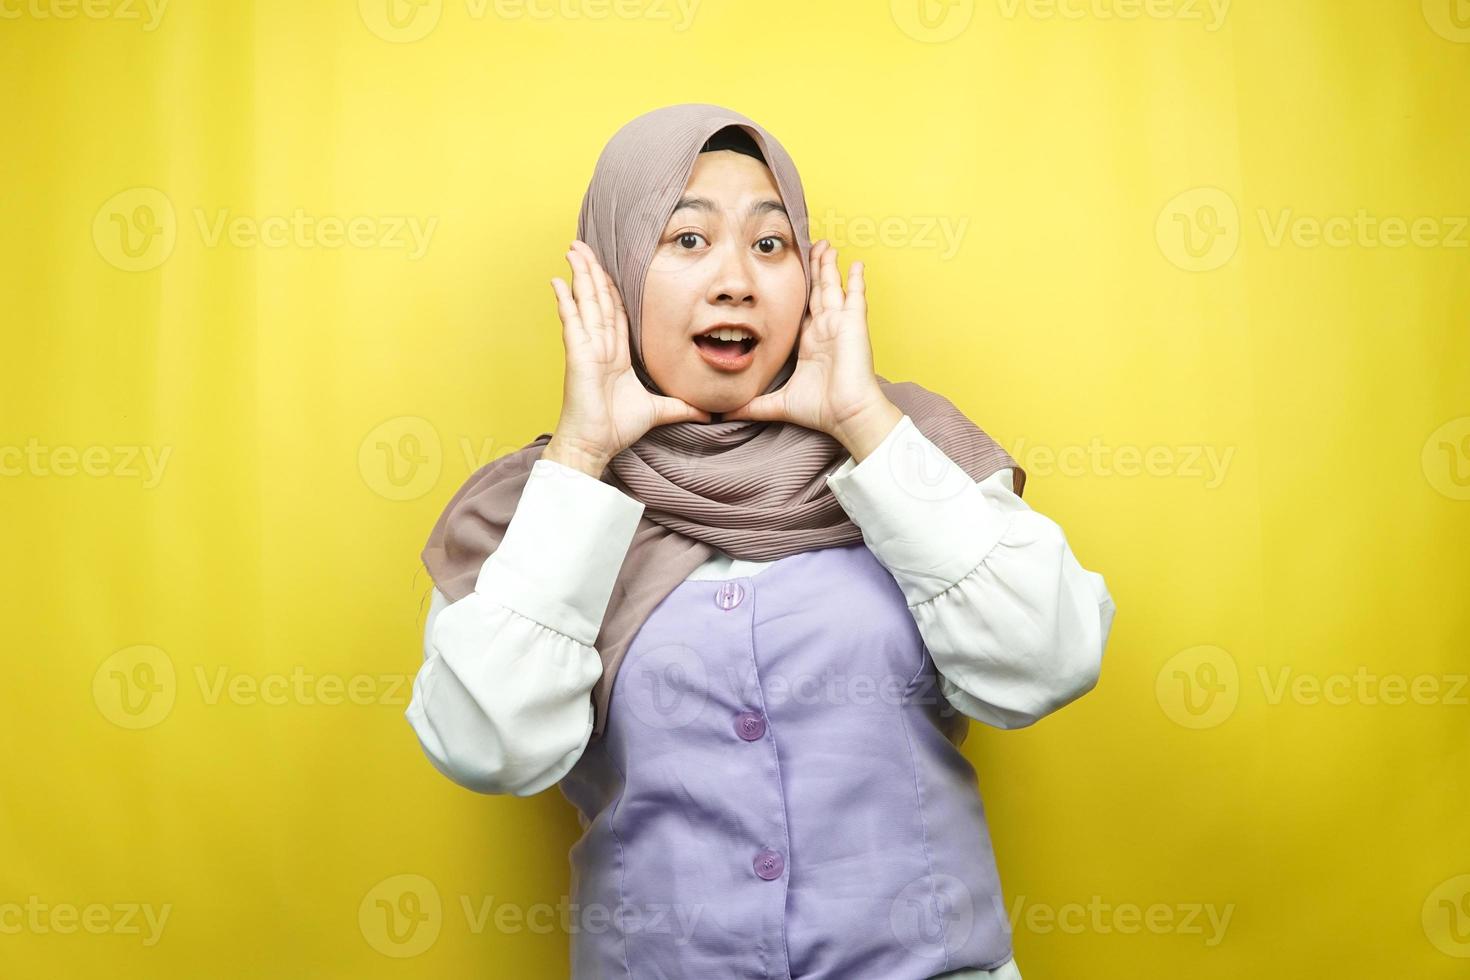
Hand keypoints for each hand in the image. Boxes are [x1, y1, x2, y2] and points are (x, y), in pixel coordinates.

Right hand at [545, 240, 711, 477]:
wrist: (596, 445)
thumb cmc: (617, 428)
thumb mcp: (658, 411)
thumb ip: (680, 406)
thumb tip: (707, 411)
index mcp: (615, 354)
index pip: (616, 312)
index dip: (612, 287)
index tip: (610, 266)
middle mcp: (600, 346)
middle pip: (598, 299)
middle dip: (593, 271)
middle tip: (585, 245)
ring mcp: (587, 348)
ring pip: (586, 302)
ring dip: (580, 275)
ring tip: (574, 249)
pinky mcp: (578, 355)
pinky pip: (572, 322)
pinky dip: (565, 301)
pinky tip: (557, 281)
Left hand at [724, 240, 898, 456]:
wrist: (846, 416)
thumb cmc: (820, 410)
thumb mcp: (778, 403)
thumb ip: (753, 405)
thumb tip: (726, 413)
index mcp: (809, 342)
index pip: (799, 309)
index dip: (794, 291)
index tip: (786, 274)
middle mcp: (824, 329)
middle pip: (816, 291)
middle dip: (812, 269)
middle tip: (808, 247)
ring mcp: (840, 325)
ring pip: (832, 287)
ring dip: (828, 266)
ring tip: (826, 245)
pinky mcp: (853, 324)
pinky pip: (856, 296)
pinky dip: (856, 279)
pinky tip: (856, 263)